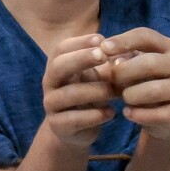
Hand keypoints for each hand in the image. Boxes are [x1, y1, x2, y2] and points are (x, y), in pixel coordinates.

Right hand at [41, 34, 117, 148]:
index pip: (61, 49)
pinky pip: (74, 119)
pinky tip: (111, 113)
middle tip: (103, 56)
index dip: (79, 42)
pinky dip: (95, 115)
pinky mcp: (58, 125)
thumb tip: (120, 51)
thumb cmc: (88, 96)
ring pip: (69, 94)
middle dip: (80, 59)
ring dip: (95, 90)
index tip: (101, 39)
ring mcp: (51, 105)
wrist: (75, 131)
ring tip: (115, 92)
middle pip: (58, 66)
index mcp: (57, 67)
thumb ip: (104, 65)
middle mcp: (50, 84)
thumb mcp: (95, 78)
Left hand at [99, 28, 169, 141]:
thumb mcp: (127, 69)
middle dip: (125, 71)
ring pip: (156, 89)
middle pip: (151, 62)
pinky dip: (140, 114)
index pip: (146, 36)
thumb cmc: (139, 84)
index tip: (104, 48)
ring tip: (123, 98)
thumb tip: (102, 53)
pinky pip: (160, 114)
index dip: (124, 40)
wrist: (162, 116)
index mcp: (166, 47)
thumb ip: (116, 60)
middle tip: (112, 80)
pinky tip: (127, 113)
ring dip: (132, 94)